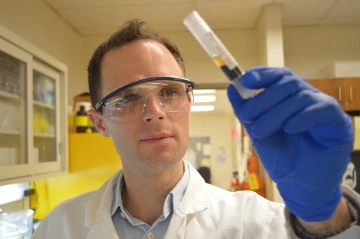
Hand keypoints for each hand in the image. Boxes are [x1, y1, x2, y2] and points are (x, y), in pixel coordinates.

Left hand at [227, 67, 353, 221]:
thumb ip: (246, 110)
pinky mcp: (339, 123)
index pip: (279, 76)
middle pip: (288, 83)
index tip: (245, 80)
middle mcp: (308, 98)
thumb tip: (233, 88)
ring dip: (276, 113)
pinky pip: (322, 109)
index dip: (263, 74)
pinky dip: (302, 117)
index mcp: (290, 97)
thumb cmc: (281, 157)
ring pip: (301, 96)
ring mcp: (324, 108)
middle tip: (247, 117)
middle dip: (264, 99)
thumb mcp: (257, 131)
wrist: (298, 185)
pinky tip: (289, 129)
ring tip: (260, 131)